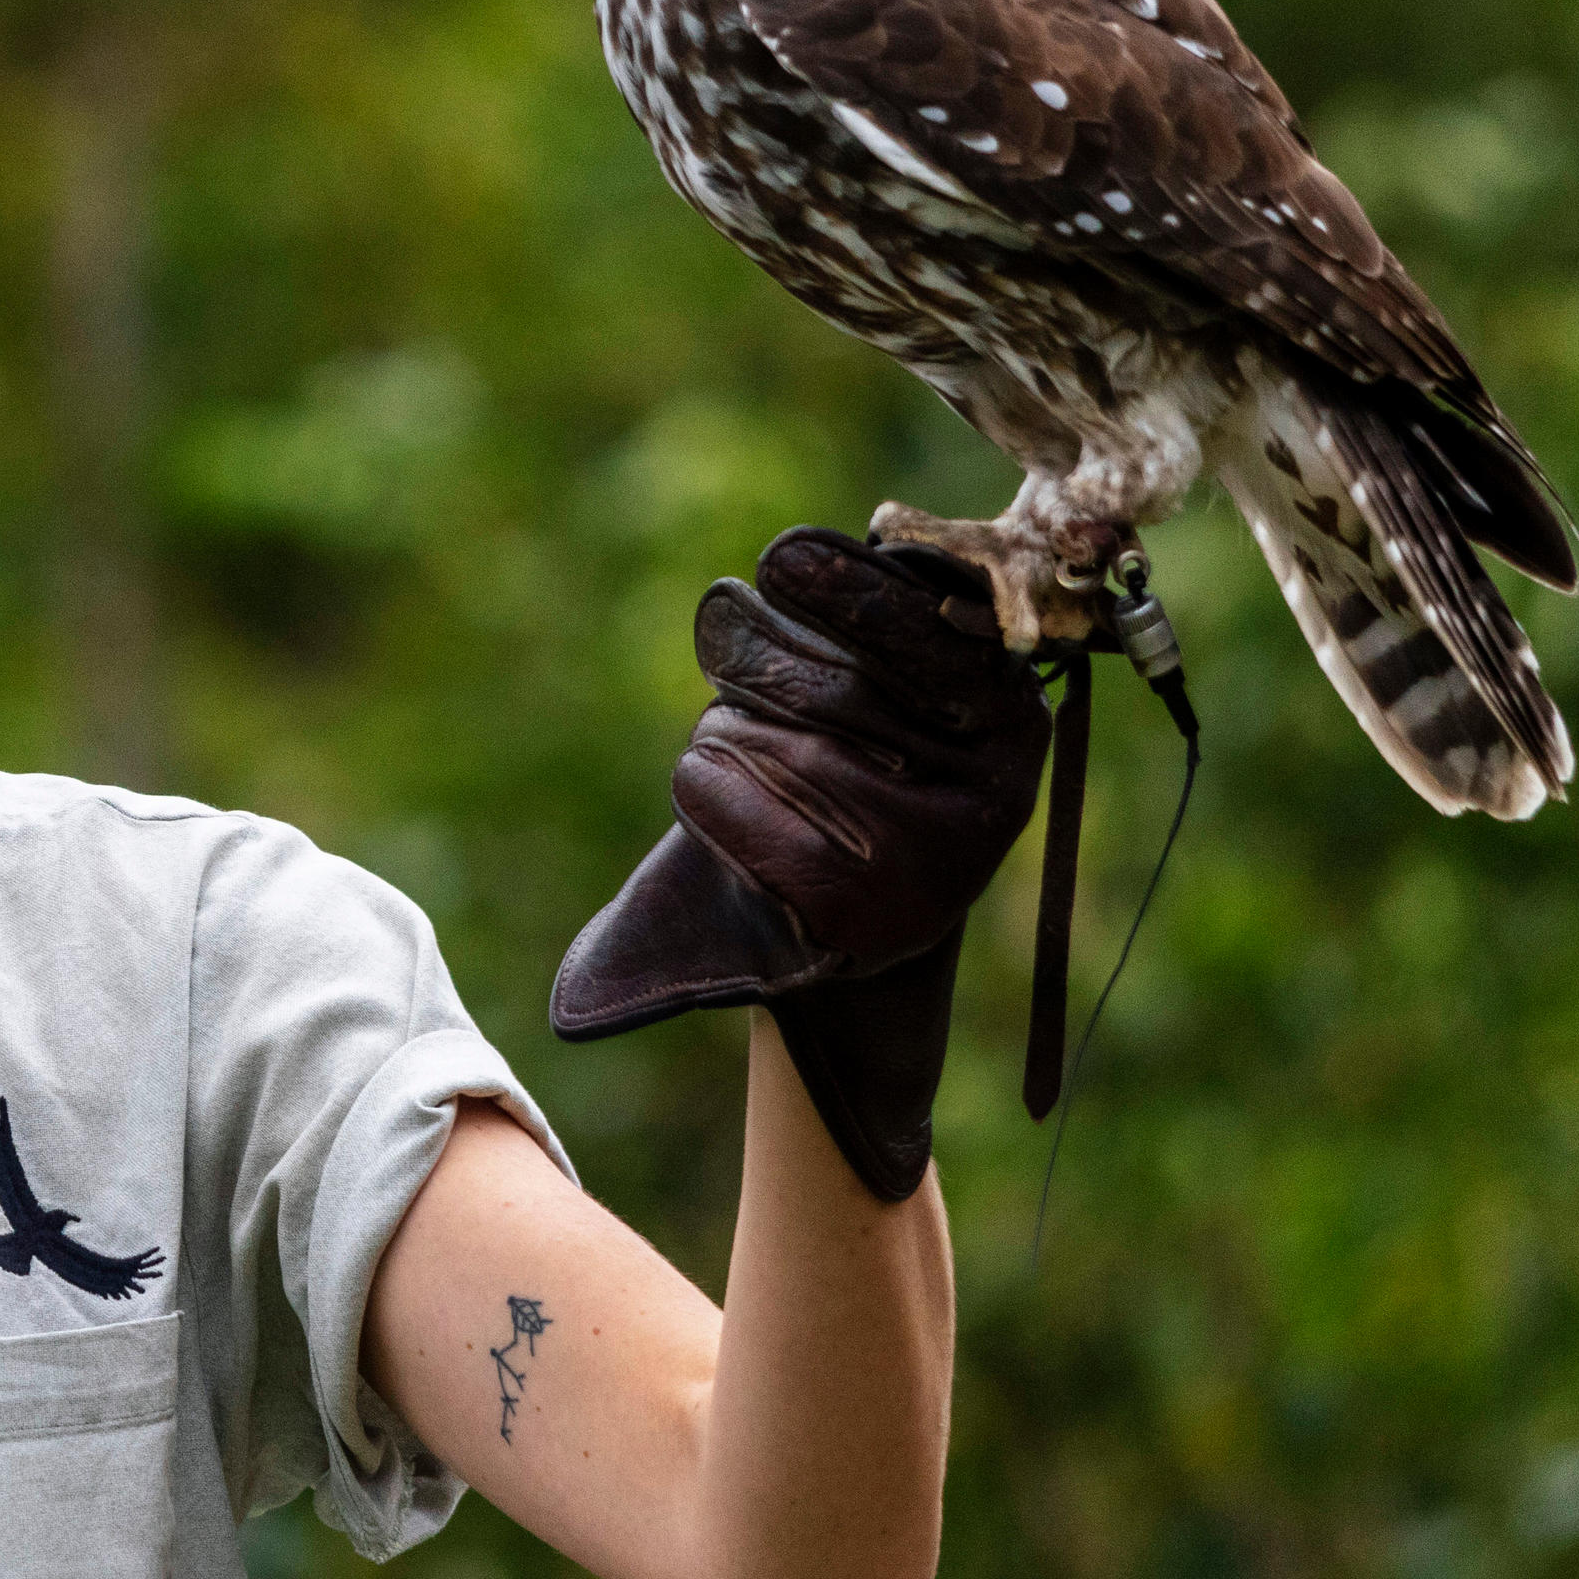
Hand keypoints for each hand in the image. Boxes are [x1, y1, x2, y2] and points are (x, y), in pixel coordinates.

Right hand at [552, 528, 1051, 1200]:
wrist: (872, 846)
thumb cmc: (767, 889)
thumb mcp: (703, 935)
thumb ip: (640, 969)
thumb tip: (569, 1014)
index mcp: (881, 923)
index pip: (787, 852)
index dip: (716, 791)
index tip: (691, 769)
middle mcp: (957, 855)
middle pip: (824, 749)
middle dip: (749, 702)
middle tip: (716, 689)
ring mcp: (994, 768)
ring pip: (869, 673)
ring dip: (785, 630)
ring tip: (732, 628)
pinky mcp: (1008, 692)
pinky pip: (926, 621)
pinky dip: (855, 580)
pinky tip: (792, 565)